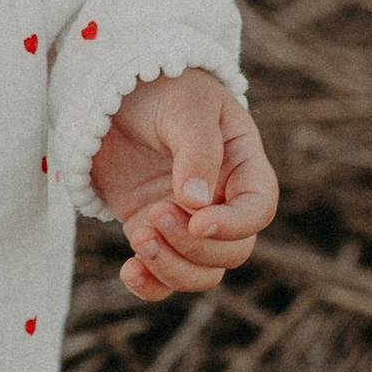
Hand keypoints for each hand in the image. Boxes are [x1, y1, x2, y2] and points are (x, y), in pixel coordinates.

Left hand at [89, 69, 278, 302]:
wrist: (113, 89)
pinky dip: (150, 284)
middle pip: (232, 251)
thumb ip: (197, 150)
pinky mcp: (152, 232)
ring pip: (201, 272)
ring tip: (138, 237)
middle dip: (195, 245)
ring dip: (173, 267)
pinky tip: (129, 270)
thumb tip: (197, 204)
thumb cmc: (163, 87)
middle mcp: (221, 199)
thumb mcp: (185, 107)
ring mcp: (187, 221)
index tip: (198, 222)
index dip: (235, 225)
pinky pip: (162, 276)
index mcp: (242, 164)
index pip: (259, 208)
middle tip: (155, 214)